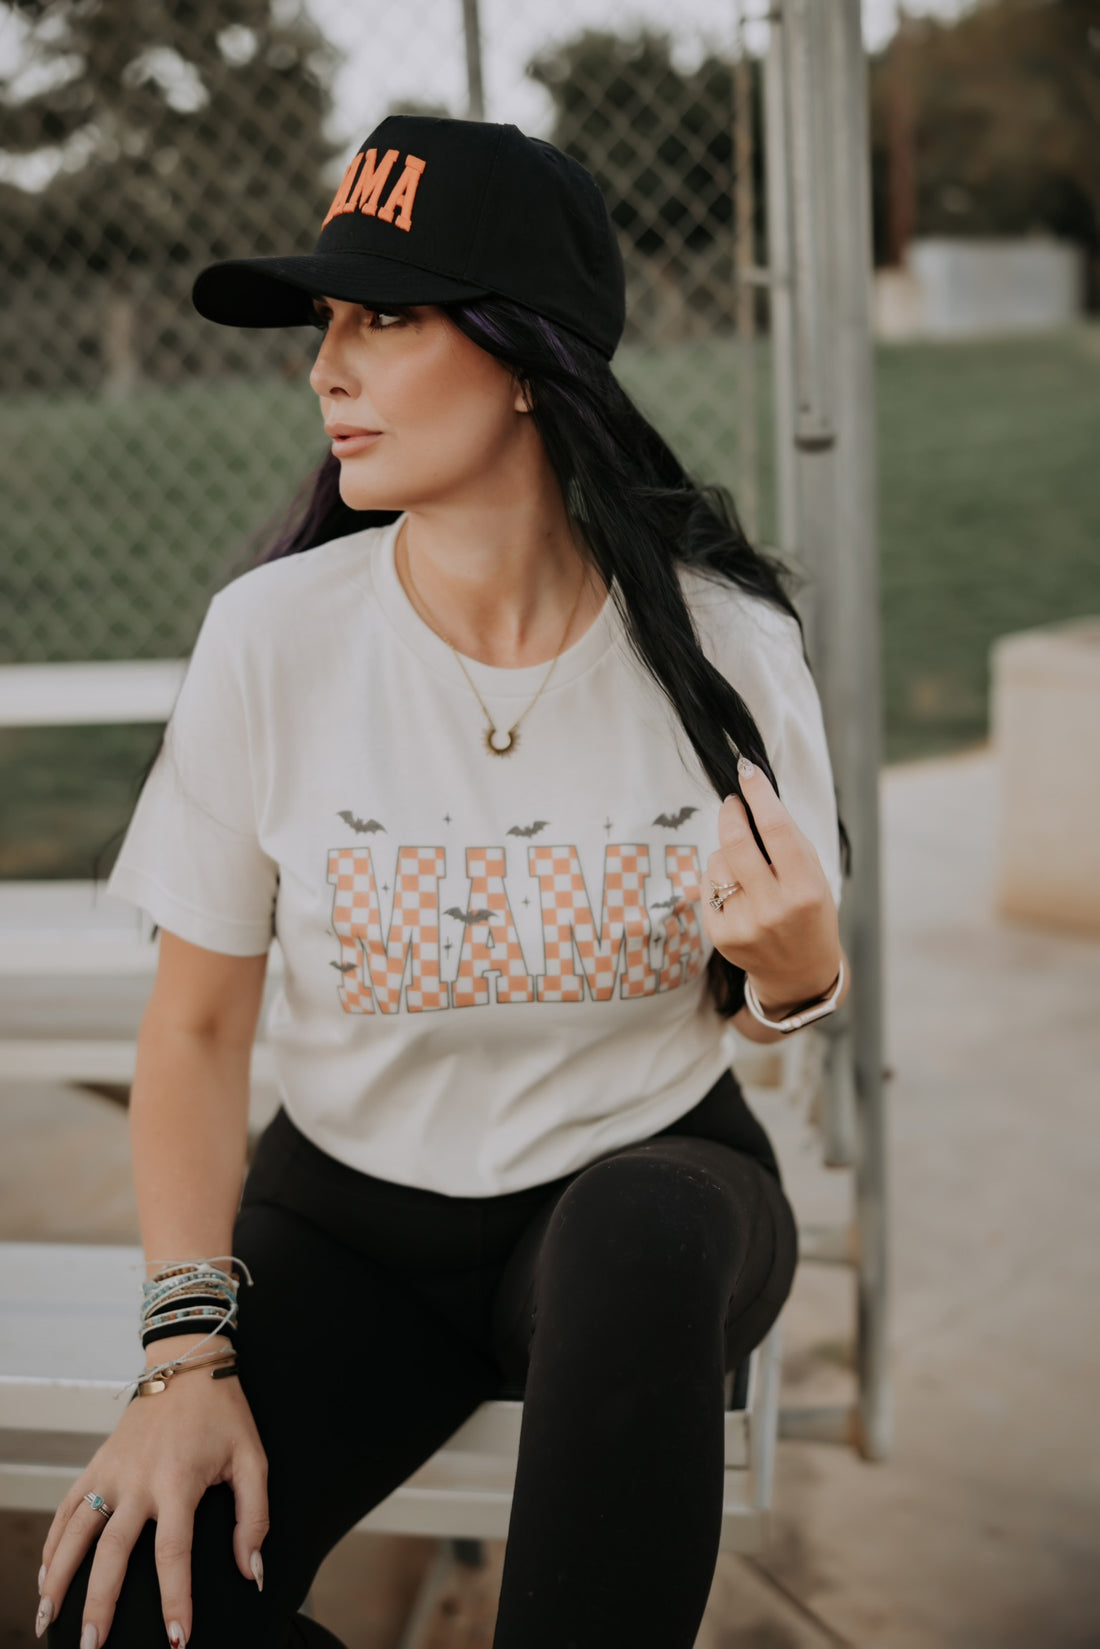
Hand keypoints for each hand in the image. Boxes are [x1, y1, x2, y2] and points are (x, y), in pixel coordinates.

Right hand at [36, 1352, 267, 1647]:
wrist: (187, 1363)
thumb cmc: (224, 1414)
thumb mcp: (253, 1459)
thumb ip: (253, 1517)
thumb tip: (251, 1570)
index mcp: (178, 1481)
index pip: (173, 1552)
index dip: (175, 1598)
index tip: (176, 1638)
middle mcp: (138, 1480)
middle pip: (112, 1552)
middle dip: (99, 1603)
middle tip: (92, 1646)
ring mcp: (112, 1471)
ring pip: (76, 1533)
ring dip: (58, 1579)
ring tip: (48, 1622)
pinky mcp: (97, 1463)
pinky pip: (68, 1508)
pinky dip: (52, 1544)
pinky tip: (45, 1576)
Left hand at [703, 755, 840, 1012]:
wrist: (800, 972)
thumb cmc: (809, 912)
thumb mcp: (814, 876)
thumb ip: (787, 840)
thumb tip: (753, 796)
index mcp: (805, 889)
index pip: (776, 829)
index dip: (758, 794)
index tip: (747, 771)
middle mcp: (774, 909)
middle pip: (736, 842)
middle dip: (730, 813)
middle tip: (733, 803)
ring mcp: (744, 925)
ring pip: (717, 862)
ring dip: (727, 852)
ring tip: (746, 868)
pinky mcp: (721, 936)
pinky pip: (707, 886)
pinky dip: (719, 880)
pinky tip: (737, 894)